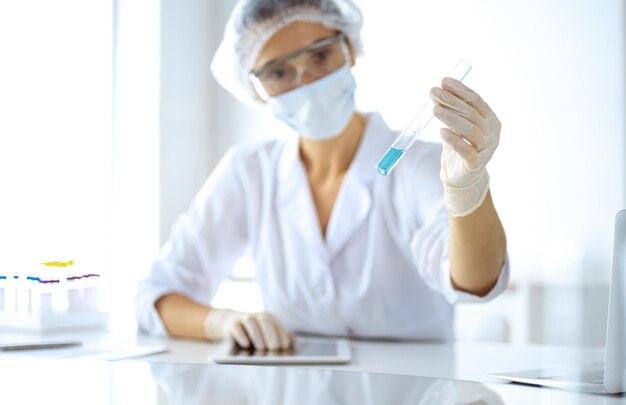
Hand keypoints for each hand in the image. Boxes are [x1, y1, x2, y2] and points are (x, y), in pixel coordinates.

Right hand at [204, 308, 294, 350]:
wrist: (230, 324)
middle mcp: (256, 316)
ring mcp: (243, 318)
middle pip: (265, 321)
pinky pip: (236, 328)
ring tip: (261, 348)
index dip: (281, 335)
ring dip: (257, 335)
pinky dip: (241, 335)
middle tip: (274, 348)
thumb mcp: (266, 334)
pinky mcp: (232, 324)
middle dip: (271, 334)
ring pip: (251, 322)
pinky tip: (246, 344)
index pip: (276, 325)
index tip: (285, 347)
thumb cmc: (253, 333)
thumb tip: (293, 341)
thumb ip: (280, 336)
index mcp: (268, 318)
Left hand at [430, 78, 501, 216]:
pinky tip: (442, 132)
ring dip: (451, 118)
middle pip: (471, 113)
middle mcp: (492, 132)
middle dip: (451, 101)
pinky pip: (466, 151)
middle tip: (433, 92)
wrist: (462, 176)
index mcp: (490, 119)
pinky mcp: (475, 164)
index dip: (460, 90)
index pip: (476, 100)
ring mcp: (486, 149)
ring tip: (434, 109)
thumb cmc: (460, 146)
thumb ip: (452, 110)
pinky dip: (454, 141)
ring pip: (470, 130)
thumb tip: (437, 91)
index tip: (443, 81)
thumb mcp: (457, 125)